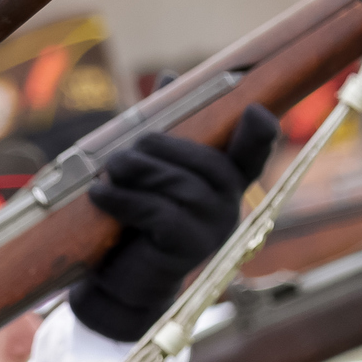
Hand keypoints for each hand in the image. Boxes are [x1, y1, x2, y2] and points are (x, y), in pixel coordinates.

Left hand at [71, 110, 279, 341]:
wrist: (117, 283)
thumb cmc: (134, 220)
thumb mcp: (148, 171)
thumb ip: (163, 129)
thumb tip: (169, 78)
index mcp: (225, 182)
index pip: (254, 154)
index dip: (261, 134)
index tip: (254, 112)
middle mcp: (229, 205)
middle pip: (207, 161)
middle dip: (160, 148)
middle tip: (119, 153)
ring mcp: (213, 229)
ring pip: (181, 185)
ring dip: (138, 171)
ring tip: (106, 171)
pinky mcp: (187, 247)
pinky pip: (159, 212)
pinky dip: (125, 198)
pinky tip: (101, 194)